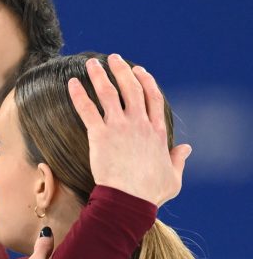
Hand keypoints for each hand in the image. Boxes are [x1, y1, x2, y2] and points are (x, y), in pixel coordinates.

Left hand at [68, 54, 189, 206]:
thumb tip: (187, 149)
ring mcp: (119, 127)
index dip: (146, 81)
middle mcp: (139, 124)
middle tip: (113, 58)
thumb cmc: (150, 193)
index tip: (139, 70)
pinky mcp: (100, 134)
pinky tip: (71, 83)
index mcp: (157, 132)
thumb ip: (179, 160)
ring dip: (99, 75)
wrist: (128, 199)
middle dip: (122, 70)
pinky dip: (78, 94)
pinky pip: (87, 109)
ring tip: (91, 63)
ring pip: (109, 92)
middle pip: (131, 88)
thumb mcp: (173, 177)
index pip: (153, 97)